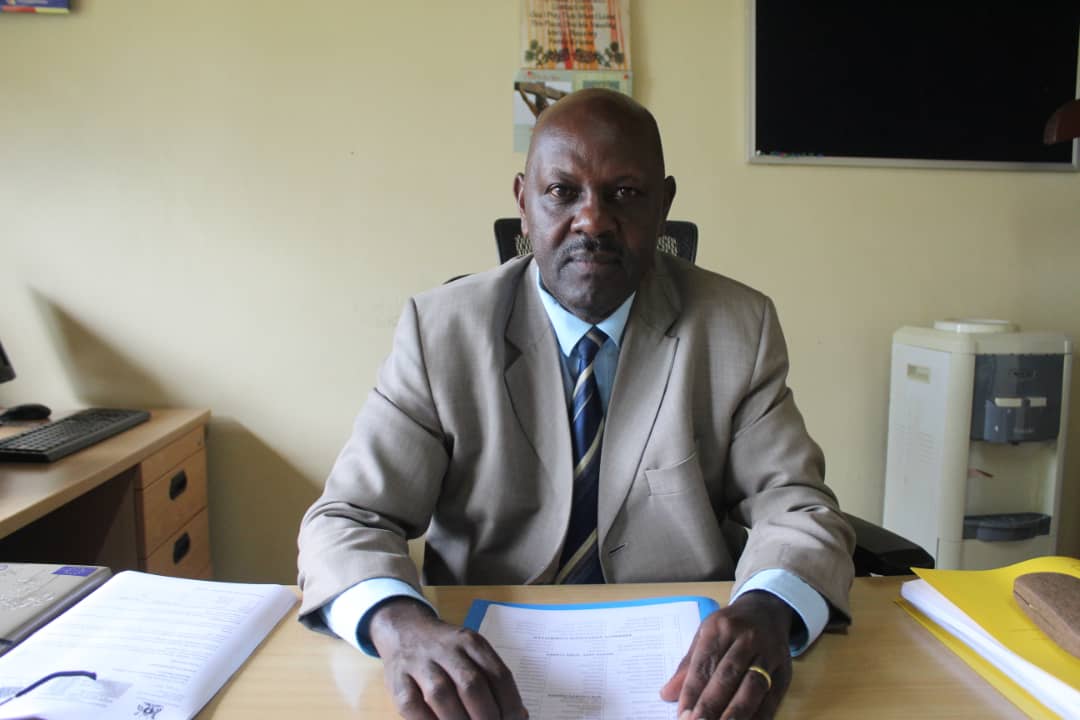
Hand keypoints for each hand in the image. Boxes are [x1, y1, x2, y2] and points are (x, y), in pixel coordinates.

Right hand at [369, 598, 528, 718]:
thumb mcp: (472, 653)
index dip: (510, 705)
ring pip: (442, 694)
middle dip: (487, 717)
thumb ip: (492, 680)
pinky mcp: (397, 680)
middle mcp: (447, 650)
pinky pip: (412, 705)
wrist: (405, 629)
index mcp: (472, 643)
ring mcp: (420, 664)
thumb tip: (519, 715)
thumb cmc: (445, 651)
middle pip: (471, 685)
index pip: (499, 676)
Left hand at [660, 591, 793, 719]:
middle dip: (711, 704)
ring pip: (751, 687)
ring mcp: (768, 654)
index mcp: (720, 628)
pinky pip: (772, 697)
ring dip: (735, 713)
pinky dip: (760, 716)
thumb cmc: (730, 626)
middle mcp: (746, 638)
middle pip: (727, 676)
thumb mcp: (705, 634)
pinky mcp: (785, 671)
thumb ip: (688, 666)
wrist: (767, 611)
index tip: (683, 714)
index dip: (692, 691)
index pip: (704, 664)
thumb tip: (667, 694)